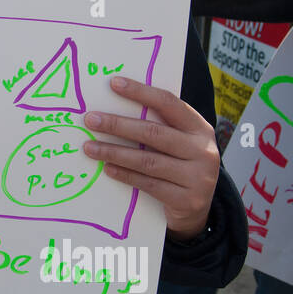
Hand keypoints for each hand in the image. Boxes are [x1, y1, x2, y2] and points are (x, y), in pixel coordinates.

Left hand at [82, 75, 218, 240]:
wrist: (198, 209)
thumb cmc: (180, 166)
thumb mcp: (179, 143)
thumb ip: (159, 126)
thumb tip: (114, 105)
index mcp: (200, 128)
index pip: (169, 103)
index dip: (141, 92)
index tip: (114, 84)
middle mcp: (203, 151)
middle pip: (154, 133)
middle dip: (118, 125)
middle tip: (91, 120)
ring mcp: (197, 177)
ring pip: (147, 161)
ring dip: (114, 152)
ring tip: (89, 147)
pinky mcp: (186, 200)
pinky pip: (148, 184)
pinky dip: (125, 175)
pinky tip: (107, 168)